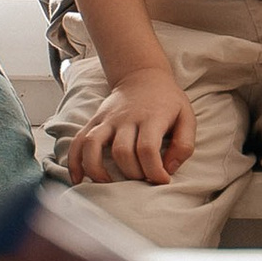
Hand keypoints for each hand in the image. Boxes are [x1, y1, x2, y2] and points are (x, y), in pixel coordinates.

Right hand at [66, 62, 194, 188]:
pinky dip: (74, 161)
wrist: (143, 75)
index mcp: (151, 117)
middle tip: (142, 179)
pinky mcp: (94, 121)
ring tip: (107, 184)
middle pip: (122, 151)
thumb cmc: (167, 101)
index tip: (161, 180)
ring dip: (97, 170)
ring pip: (93, 145)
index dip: (154, 171)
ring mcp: (107, 119)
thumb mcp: (187, 117)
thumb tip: (169, 169)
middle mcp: (126, 118)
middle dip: (132, 174)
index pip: (147, 149)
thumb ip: (184, 144)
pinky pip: (78, 140)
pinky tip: (78, 179)